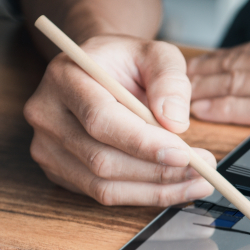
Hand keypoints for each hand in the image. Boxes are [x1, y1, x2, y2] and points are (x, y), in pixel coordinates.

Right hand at [24, 34, 215, 205]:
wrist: (99, 71)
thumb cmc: (125, 63)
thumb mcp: (155, 54)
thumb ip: (169, 79)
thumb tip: (175, 121)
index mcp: (64, 78)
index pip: (101, 119)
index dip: (143, 143)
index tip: (184, 154)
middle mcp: (47, 115)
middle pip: (102, 160)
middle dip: (158, 172)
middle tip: (202, 171)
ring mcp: (48, 148)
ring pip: (103, 186)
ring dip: (155, 191)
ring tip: (196, 184)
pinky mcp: (60, 171)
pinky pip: (104, 195)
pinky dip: (143, 196)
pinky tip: (174, 188)